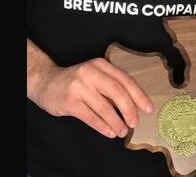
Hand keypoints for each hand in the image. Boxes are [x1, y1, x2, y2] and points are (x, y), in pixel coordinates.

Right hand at [30, 57, 153, 138]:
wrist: (46, 82)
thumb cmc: (76, 80)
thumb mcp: (94, 75)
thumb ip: (111, 85)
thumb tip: (133, 104)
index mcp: (101, 64)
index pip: (124, 80)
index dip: (138, 95)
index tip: (148, 108)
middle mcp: (91, 72)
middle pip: (117, 92)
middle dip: (129, 109)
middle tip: (135, 122)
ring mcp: (79, 87)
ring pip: (104, 107)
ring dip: (116, 122)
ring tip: (123, 131)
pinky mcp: (70, 102)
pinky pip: (91, 117)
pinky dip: (103, 126)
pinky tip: (110, 132)